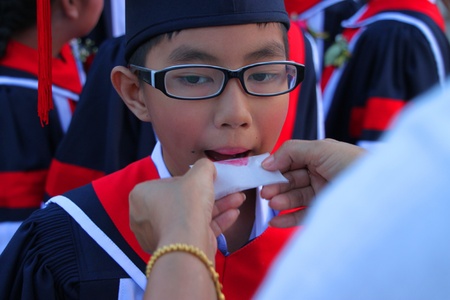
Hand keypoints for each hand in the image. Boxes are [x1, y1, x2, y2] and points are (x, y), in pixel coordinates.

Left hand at [129, 158, 244, 258]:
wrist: (188, 244)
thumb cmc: (187, 204)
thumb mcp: (199, 174)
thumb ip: (204, 166)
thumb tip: (207, 168)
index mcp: (141, 195)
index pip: (170, 183)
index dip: (190, 181)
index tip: (206, 181)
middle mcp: (145, 216)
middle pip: (183, 201)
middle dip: (209, 195)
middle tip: (226, 189)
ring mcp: (160, 235)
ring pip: (193, 216)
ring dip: (218, 207)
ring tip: (239, 199)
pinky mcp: (176, 249)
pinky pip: (196, 231)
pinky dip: (215, 222)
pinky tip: (234, 214)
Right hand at [261, 139, 364, 226]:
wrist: (381, 191)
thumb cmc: (352, 163)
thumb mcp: (320, 149)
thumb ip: (291, 151)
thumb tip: (267, 162)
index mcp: (320, 156)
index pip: (291, 160)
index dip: (276, 166)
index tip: (261, 172)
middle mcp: (320, 174)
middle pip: (291, 180)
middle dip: (276, 185)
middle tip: (265, 192)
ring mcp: (322, 194)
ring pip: (295, 198)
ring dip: (281, 201)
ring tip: (272, 203)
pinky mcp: (325, 212)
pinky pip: (302, 216)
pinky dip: (287, 219)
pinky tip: (274, 222)